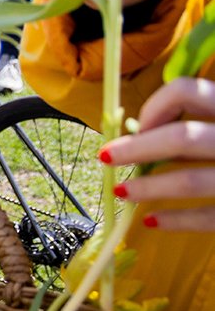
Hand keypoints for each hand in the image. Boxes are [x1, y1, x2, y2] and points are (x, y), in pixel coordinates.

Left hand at [103, 77, 214, 232]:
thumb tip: (139, 131)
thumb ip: (199, 119)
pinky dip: (177, 220)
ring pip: (194, 179)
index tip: (137, 126)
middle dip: (137, 149)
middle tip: (106, 157)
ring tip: (122, 192)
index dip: (154, 106)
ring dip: (150, 187)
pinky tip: (152, 221)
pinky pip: (213, 217)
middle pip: (184, 137)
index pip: (186, 90)